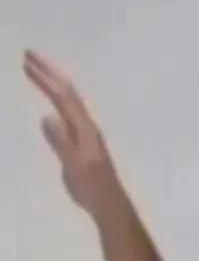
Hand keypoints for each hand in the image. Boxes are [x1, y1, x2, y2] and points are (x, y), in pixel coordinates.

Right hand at [22, 48, 124, 221]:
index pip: (62, 96)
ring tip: (38, 71)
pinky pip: (69, 111)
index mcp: (83, 128)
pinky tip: (53, 104)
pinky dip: (58, 99)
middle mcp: (86, 125)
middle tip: (29, 55)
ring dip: (53, 83)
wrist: (110, 204)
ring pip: (69, 100)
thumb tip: (47, 117)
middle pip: (67, 91)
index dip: (45, 78)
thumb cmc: (92, 189)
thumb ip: (61, 143)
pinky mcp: (84, 142)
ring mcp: (86, 133)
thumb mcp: (74, 166)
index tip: (26, 62)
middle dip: (48, 72)